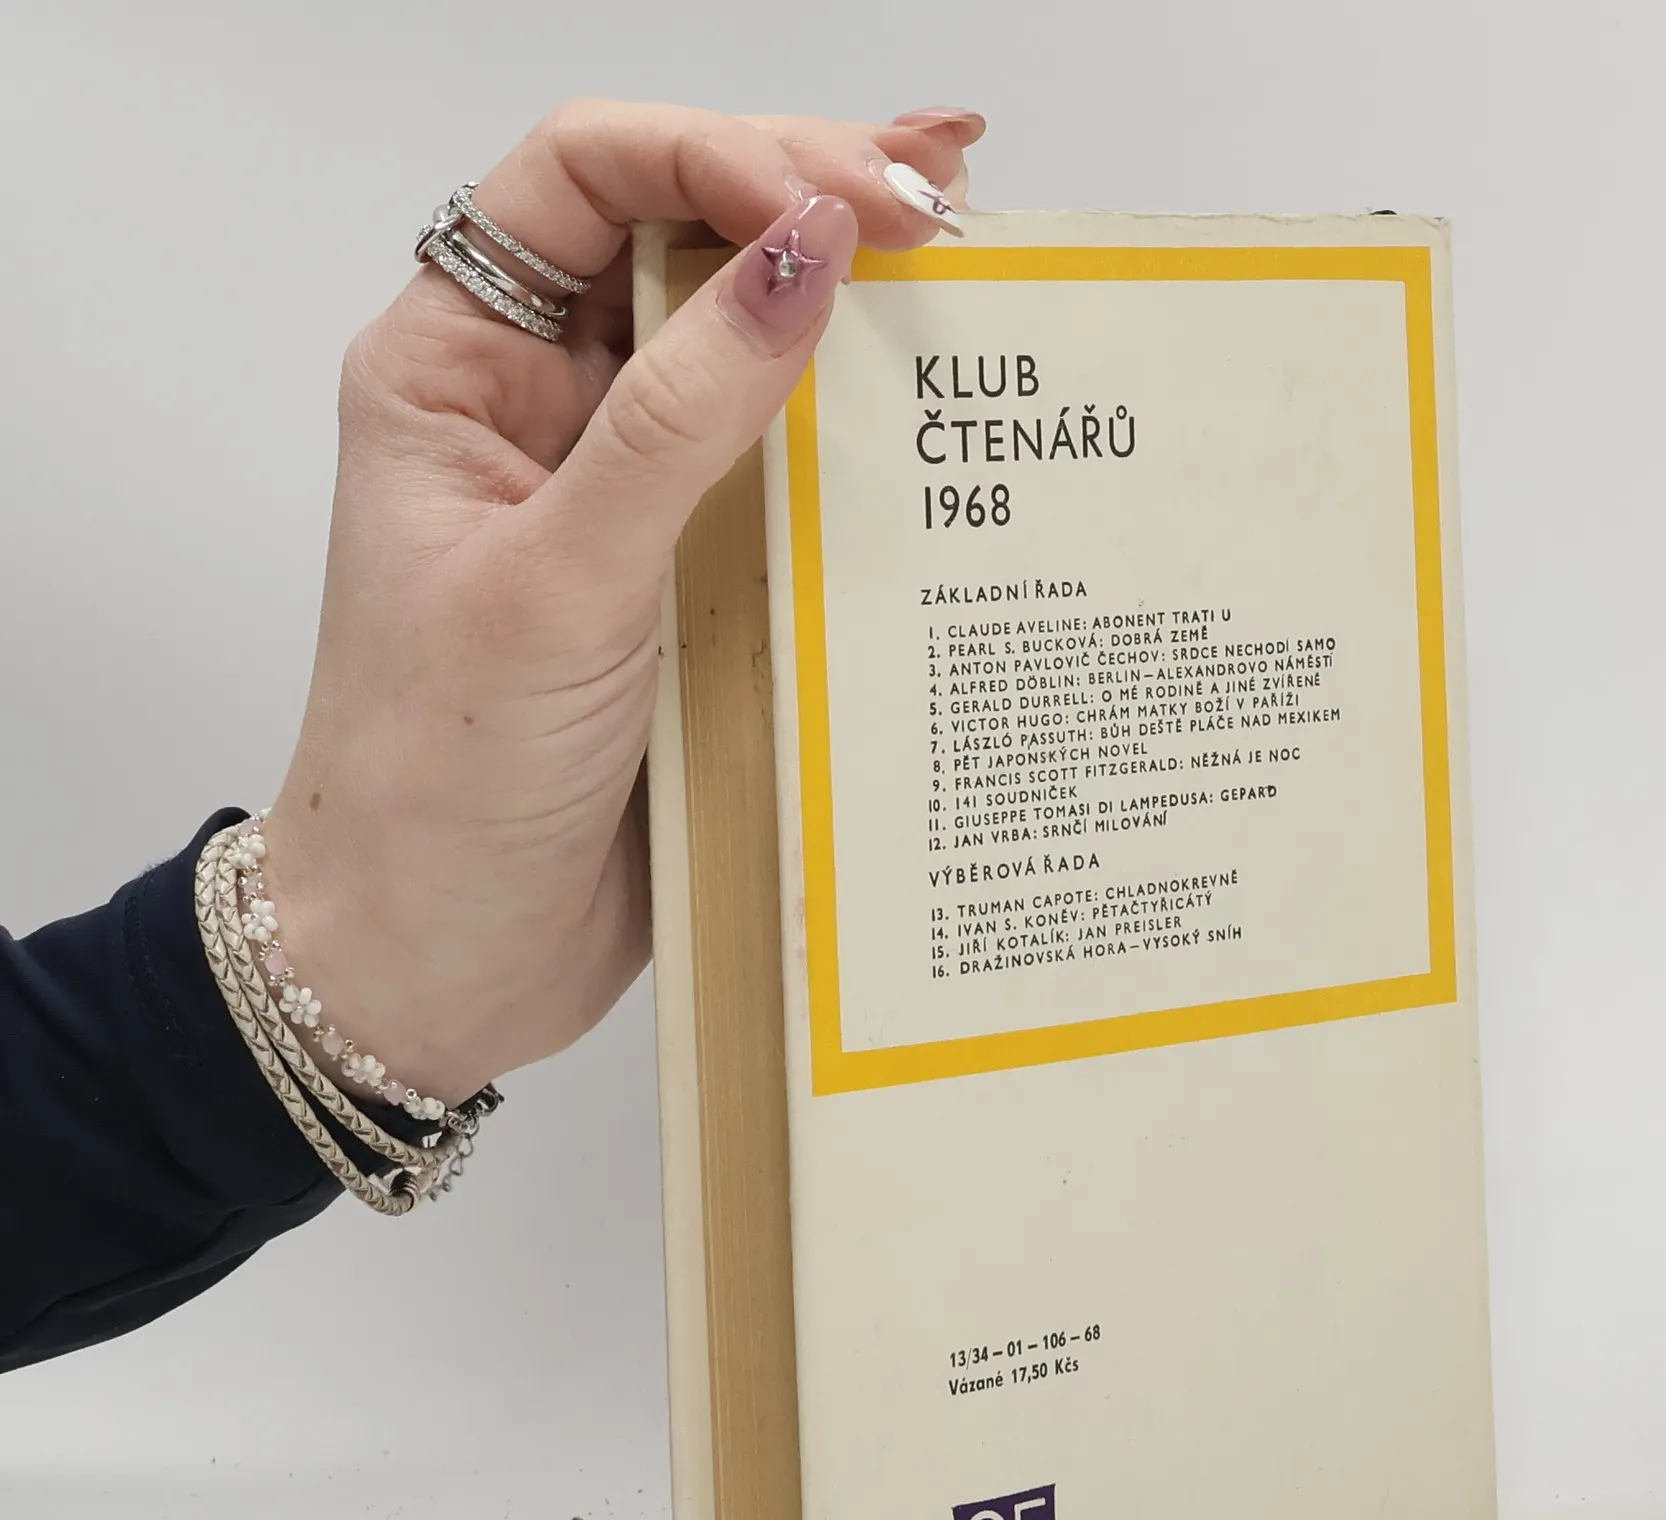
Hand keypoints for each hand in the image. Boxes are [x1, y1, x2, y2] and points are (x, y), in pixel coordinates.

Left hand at [264, 102, 983, 1099]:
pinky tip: (932, 382)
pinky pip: (778, 470)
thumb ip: (679, 415)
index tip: (849, 202)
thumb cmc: (442, 783)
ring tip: (965, 240)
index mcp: (455, 369)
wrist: (444, 960)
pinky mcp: (686, 578)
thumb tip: (801, 251)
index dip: (718, 154)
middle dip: (803, 191)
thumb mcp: (560, 582)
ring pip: (738, 347)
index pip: (582, 178)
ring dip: (844, 292)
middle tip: (939, 199)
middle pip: (674, 236)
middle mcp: (539, 409)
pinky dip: (855, 425)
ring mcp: (619, 494)